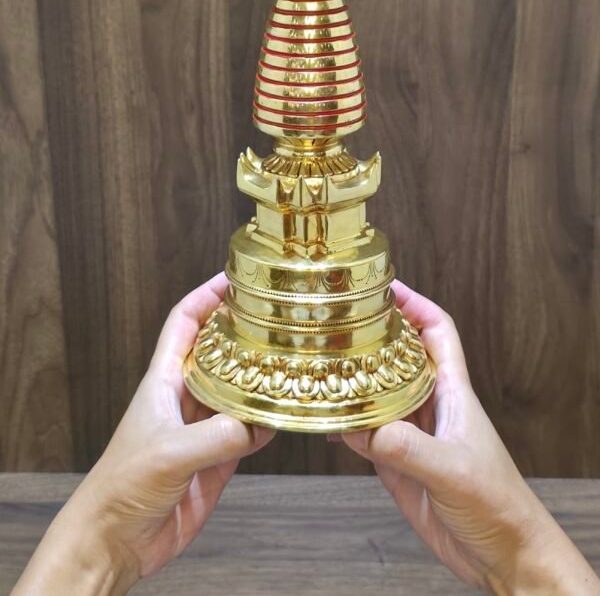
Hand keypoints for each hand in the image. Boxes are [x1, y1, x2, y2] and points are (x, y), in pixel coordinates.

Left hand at [13, 273, 273, 594]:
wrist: (116, 540)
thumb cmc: (123, 486)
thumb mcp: (169, 453)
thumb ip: (217, 436)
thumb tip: (259, 423)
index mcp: (164, 381)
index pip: (183, 323)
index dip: (205, 296)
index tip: (234, 278)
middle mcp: (186, 398)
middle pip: (219, 351)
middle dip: (244, 331)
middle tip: (279, 316)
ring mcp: (203, 428)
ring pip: (238, 389)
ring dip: (261, 376)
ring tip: (292, 358)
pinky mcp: (217, 459)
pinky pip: (249, 432)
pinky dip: (268, 422)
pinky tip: (287, 414)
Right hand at [342, 281, 598, 594]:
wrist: (501, 553)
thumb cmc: (497, 504)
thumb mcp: (453, 470)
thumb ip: (409, 449)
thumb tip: (365, 429)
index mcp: (452, 392)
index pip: (438, 332)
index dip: (416, 304)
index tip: (385, 287)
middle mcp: (429, 405)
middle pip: (398, 355)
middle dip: (372, 334)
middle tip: (336, 321)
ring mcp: (411, 433)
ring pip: (377, 392)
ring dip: (353, 379)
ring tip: (321, 364)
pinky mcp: (397, 463)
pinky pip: (365, 433)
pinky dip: (344, 424)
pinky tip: (326, 421)